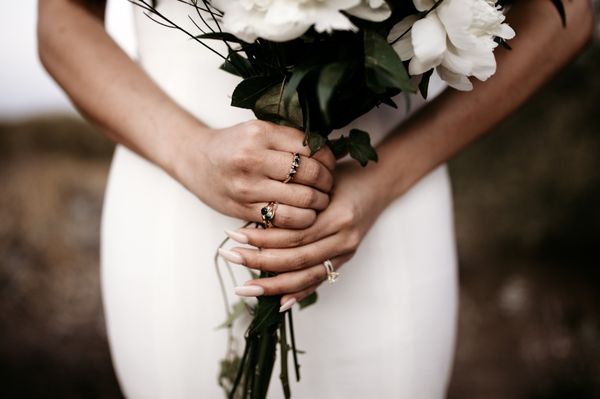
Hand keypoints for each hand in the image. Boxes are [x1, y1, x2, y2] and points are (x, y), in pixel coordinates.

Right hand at [174, 119, 335, 228]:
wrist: (195, 161)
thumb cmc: (233, 145)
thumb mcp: (259, 131)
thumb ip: (291, 139)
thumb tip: (335, 150)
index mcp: (261, 133)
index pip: (310, 147)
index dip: (328, 159)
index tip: (330, 165)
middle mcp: (253, 158)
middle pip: (310, 174)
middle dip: (327, 183)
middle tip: (329, 186)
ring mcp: (248, 186)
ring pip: (301, 200)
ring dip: (318, 204)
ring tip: (320, 201)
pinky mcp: (244, 208)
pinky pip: (284, 219)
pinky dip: (301, 220)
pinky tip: (304, 215)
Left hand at [220, 161, 390, 306]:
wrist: (379, 182)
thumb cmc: (344, 175)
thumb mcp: (320, 178)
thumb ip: (295, 200)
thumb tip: (254, 220)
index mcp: (337, 217)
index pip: (294, 236)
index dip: (262, 239)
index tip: (233, 236)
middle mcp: (343, 239)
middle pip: (296, 258)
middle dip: (259, 262)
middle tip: (230, 257)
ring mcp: (346, 252)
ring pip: (306, 276)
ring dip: (273, 285)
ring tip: (244, 288)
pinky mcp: (345, 259)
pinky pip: (320, 280)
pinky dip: (299, 293)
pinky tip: (279, 304)